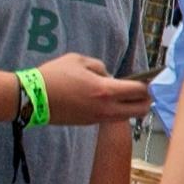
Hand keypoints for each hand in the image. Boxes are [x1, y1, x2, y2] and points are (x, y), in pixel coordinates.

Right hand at [36, 53, 151, 125]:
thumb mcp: (79, 61)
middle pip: (142, 110)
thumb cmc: (54, 75)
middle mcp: (107, 109)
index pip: (141, 92)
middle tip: (144, 89)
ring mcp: (99, 118)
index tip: (152, 79)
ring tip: (128, 94)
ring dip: (133, 106)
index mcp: (106, 91)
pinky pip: (113, 118)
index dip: (150, 85)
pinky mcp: (90, 123)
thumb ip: (101, 68)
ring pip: (128, 116)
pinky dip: (118, 110)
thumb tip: (111, 77)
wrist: (31, 98)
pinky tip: (111, 100)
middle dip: (147, 99)